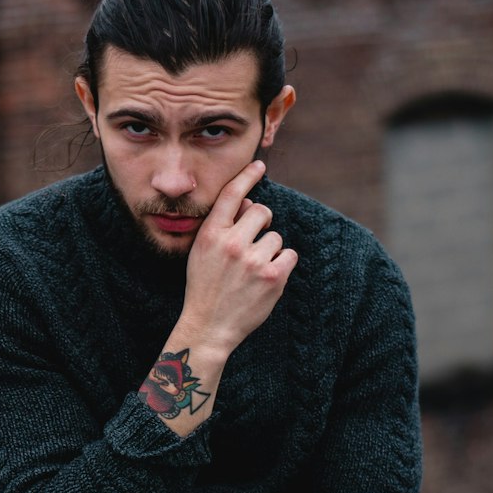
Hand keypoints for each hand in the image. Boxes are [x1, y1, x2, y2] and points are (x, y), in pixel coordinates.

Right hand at [180, 159, 297, 355]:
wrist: (208, 327)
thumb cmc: (205, 288)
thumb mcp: (202, 253)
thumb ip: (222, 227)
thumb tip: (247, 204)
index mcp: (211, 235)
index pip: (232, 195)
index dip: (247, 176)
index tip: (259, 165)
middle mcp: (232, 243)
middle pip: (262, 211)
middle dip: (263, 222)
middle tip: (256, 240)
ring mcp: (253, 260)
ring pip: (276, 237)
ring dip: (270, 250)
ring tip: (254, 270)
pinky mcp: (273, 276)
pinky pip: (290, 255)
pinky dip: (283, 264)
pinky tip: (267, 278)